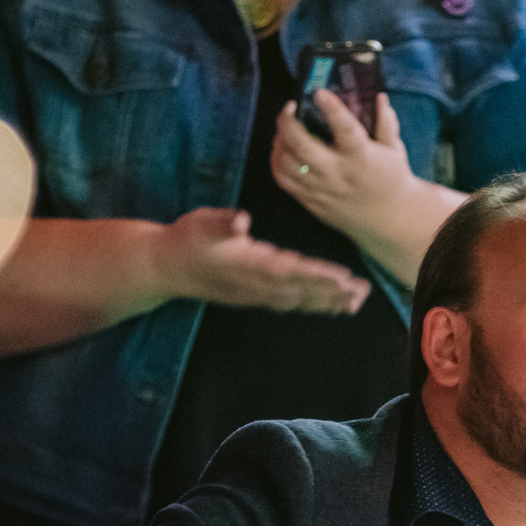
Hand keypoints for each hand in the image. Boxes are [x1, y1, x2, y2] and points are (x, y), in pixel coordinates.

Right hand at [152, 206, 369, 313]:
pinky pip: (291, 303)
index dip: (318, 276)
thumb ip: (221, 223)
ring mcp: (256, 293)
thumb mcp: (199, 224)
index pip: (290, 271)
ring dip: (328, 302)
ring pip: (299, 300)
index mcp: (249, 264)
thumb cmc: (184, 240)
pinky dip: (313, 304)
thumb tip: (241, 221)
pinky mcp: (256, 295)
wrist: (164, 268)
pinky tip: (332, 304)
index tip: (343, 279)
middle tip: (362, 293)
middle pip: (302, 291)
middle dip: (332, 293)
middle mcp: (257, 284)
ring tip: (357, 301)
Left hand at [272, 92, 416, 238]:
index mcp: (362, 157)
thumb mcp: (395, 150)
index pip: (345, 129)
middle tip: (290, 108)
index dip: (331, 109)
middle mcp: (339, 174)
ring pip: (287, 163)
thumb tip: (379, 97)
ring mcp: (322, 189)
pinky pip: (284, 180)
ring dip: (280, 141)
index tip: (319, 92)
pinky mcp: (312, 201)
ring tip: (285, 128)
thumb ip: (386, 123)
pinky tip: (282, 149)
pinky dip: (276, 161)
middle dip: (288, 123)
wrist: (388, 221)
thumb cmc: (391, 179)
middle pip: (303, 147)